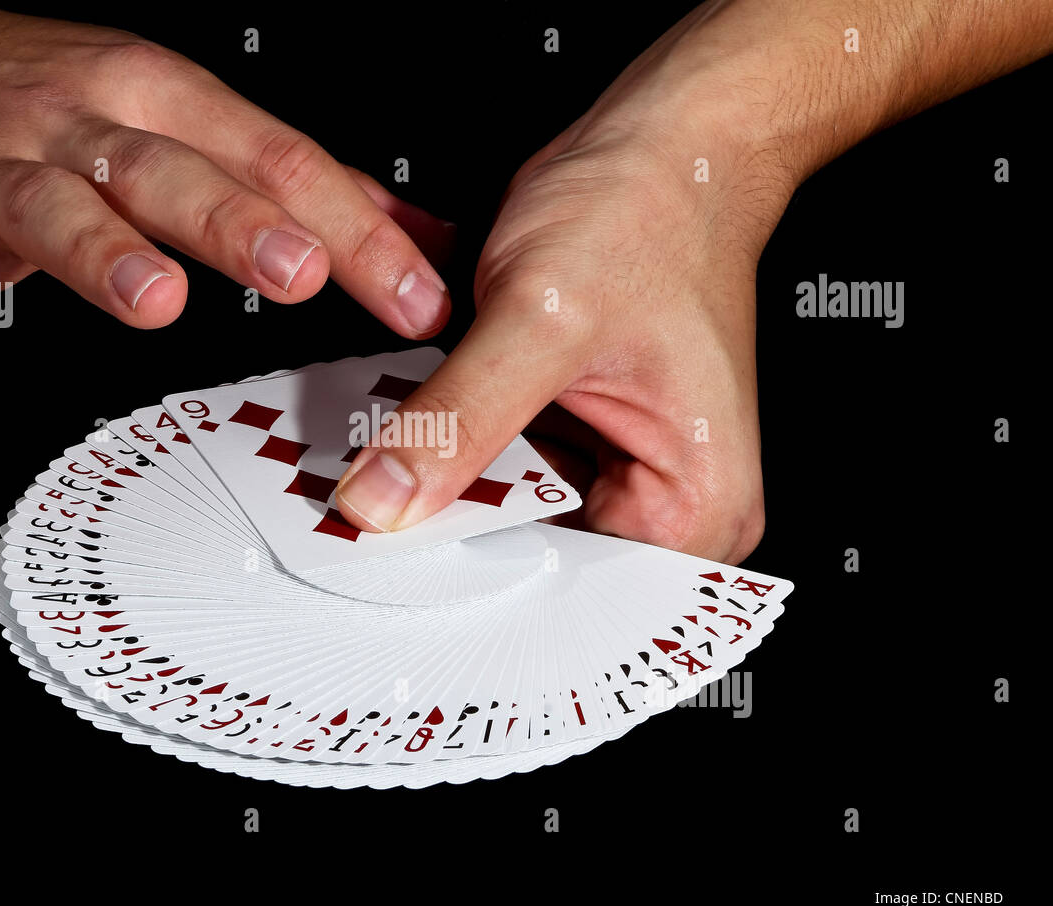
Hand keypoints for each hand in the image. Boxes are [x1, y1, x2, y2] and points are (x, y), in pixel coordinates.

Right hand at [0, 0, 451, 342]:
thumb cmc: (50, 103)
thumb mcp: (183, 118)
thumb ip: (290, 182)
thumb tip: (410, 233)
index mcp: (160, 103)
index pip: (277, 163)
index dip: (354, 233)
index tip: (413, 298)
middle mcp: (83, 127)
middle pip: (172, 174)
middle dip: (241, 225)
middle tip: (301, 272)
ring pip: (53, 207)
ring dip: (104, 253)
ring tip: (155, 298)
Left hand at [335, 0, 1050, 561]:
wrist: (666, 144)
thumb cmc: (649, 213)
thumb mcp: (542, 317)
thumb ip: (457, 420)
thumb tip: (382, 503)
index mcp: (693, 505)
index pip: (576, 601)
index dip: (481, 592)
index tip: (399, 580)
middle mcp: (660, 502)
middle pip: (536, 566)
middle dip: (452, 543)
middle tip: (373, 526)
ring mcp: (614, 472)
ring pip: (506, 522)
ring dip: (442, 499)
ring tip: (384, 481)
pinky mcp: (574, 440)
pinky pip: (497, 475)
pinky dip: (450, 457)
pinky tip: (408, 446)